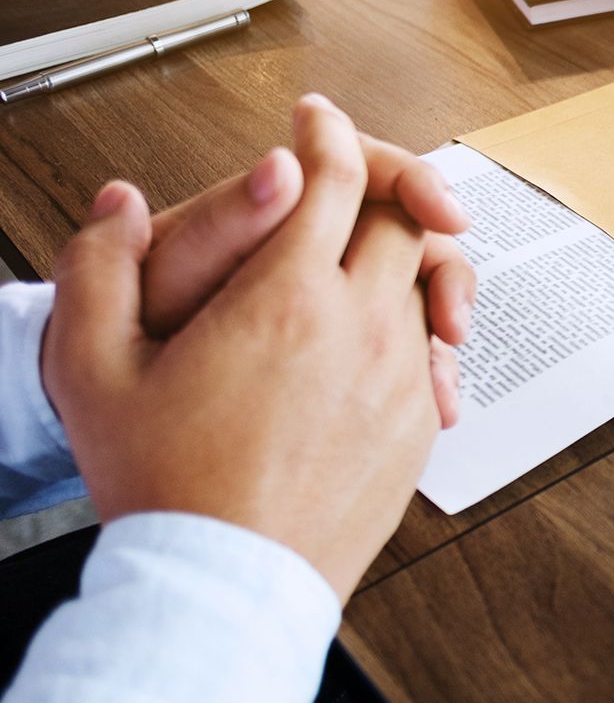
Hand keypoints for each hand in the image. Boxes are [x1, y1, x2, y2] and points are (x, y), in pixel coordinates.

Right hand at [43, 98, 444, 600]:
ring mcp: (400, 376)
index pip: (334, 177)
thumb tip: (119, 204)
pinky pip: (431, 351)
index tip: (318, 117)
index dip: (328, 131)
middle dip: (378, 186)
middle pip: (403, 219)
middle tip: (347, 184)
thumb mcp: (93, 370)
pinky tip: (367, 344)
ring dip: (397, 262)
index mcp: (285, 296)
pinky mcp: (420, 423)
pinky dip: (410, 329)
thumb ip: (97, 270)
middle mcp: (359, 326)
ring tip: (353, 268)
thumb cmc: (162, 482)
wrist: (226, 585)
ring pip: (424, 283)